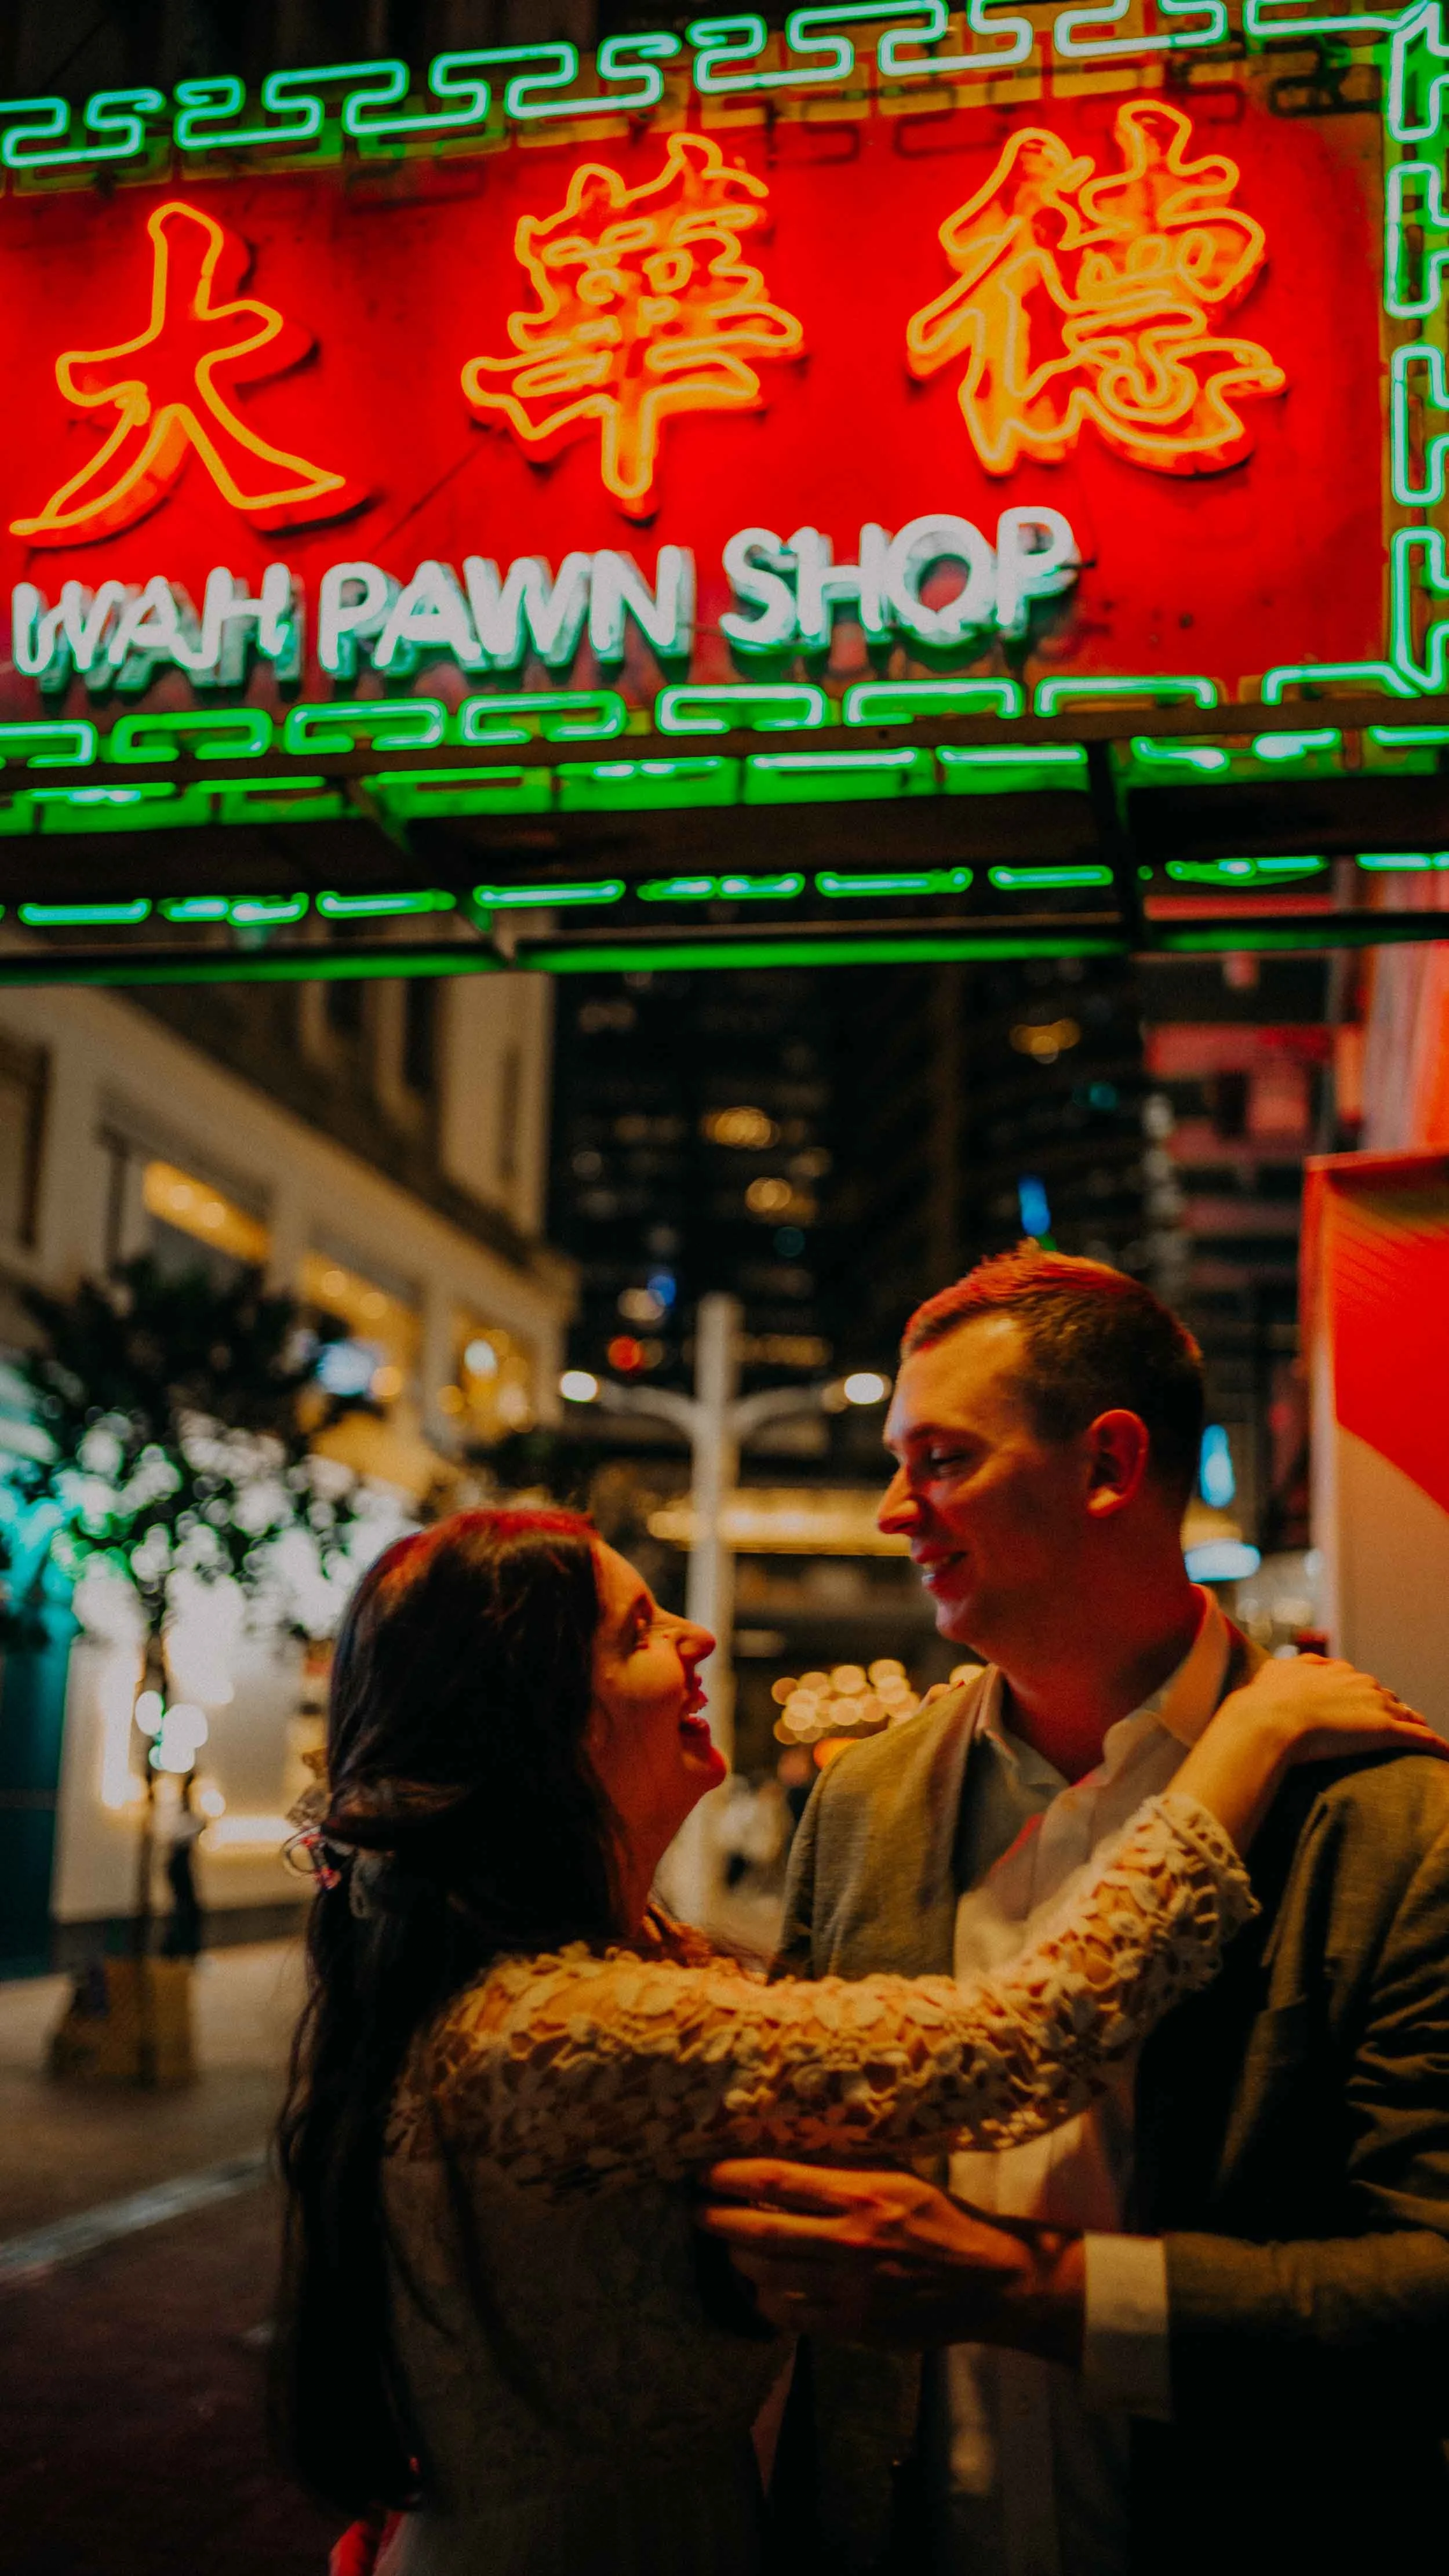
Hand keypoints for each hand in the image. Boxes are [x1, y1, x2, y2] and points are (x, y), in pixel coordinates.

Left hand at [697, 2159, 1084, 2360]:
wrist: (987, 2279)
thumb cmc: (939, 2218)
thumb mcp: (897, 2178)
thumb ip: (844, 2173)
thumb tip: (785, 2161)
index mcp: (860, 2193)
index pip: (777, 2180)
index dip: (730, 2176)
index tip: (703, 2173)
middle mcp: (850, 2240)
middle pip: (761, 2228)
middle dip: (718, 2219)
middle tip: (696, 2212)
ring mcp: (851, 2288)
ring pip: (769, 2275)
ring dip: (738, 2260)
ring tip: (726, 2248)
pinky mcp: (856, 2327)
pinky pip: (791, 2317)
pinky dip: (766, 2302)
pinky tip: (758, 2291)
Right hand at [1219, 1655, 1442, 1766]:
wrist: (1270, 1719)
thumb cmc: (1267, 1699)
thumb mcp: (1275, 1672)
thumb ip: (1288, 1668)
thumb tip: (1287, 1666)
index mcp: (1338, 1671)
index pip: (1361, 1683)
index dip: (1366, 1696)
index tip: (1367, 1707)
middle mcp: (1362, 1683)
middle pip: (1388, 1696)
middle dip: (1392, 1710)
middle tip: (1396, 1725)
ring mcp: (1376, 1706)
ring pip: (1407, 1714)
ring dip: (1415, 1725)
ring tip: (1424, 1738)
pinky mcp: (1385, 1730)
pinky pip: (1420, 1738)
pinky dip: (1435, 1745)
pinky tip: (1445, 1754)